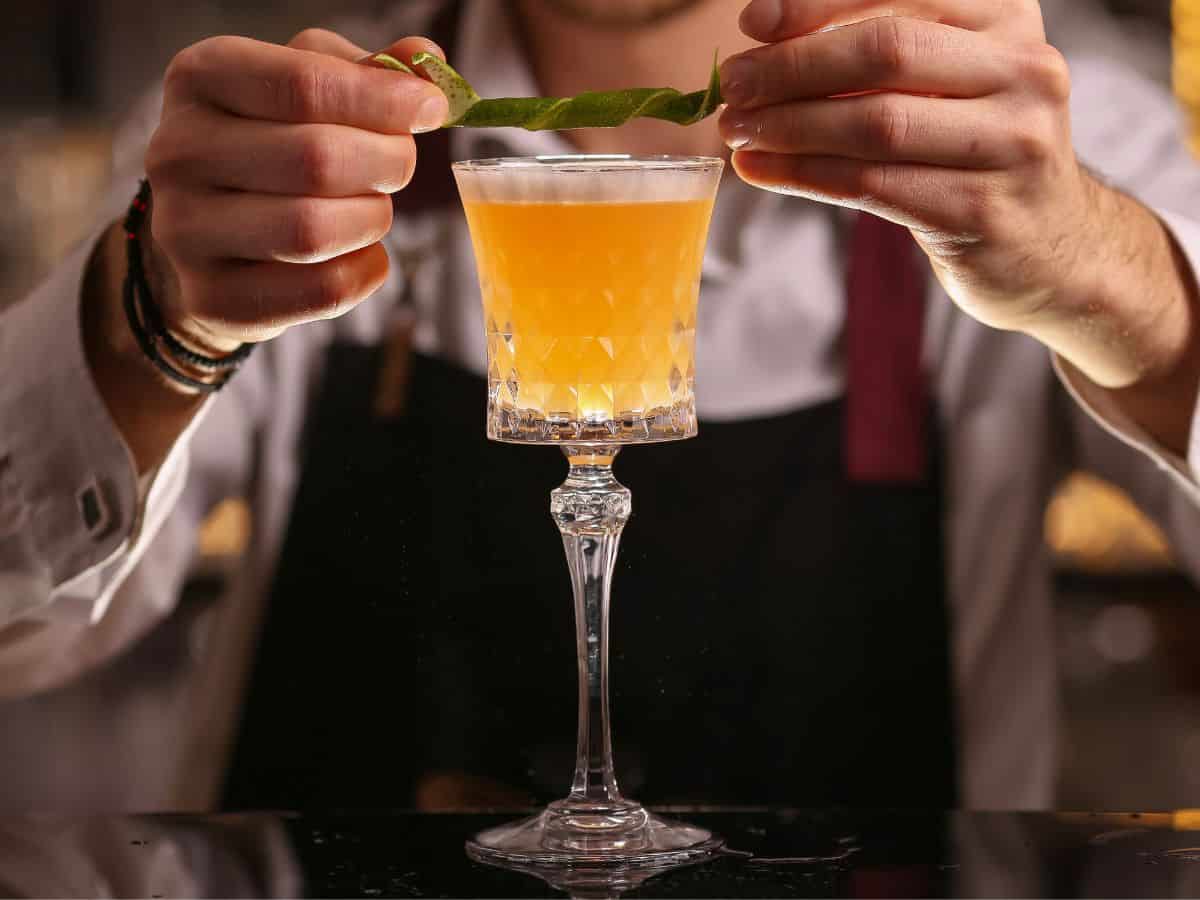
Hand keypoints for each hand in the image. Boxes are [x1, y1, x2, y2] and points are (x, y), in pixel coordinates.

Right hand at [144, 29, 448, 351]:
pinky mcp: (215, 297)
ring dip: (373, 218)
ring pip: (316, 231)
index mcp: (201, 77)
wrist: (205, 232)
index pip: (303, 83)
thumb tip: (429, 63)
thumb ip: (368, 70)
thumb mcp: (307, 88)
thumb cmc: (269, 142)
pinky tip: (360, 251)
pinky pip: (323, 289)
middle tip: (401, 163)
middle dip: (386, 161)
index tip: (431, 107)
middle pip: (317, 159)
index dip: (383, 98)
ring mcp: (185, 231)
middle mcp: (178, 151)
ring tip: (374, 206)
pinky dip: (364, 270)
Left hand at [719, 0, 1083, 331]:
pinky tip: (761, 170)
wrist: (1046, 243)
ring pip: (874, 124)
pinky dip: (804, 175)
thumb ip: (878, 48)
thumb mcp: (946, 78)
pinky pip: (871, 186)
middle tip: (733, 86)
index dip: (818, 3)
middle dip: (792, 67)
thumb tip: (766, 34)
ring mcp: (1010, 145)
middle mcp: (1023, 71)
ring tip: (736, 130)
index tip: (752, 21)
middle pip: (885, 53)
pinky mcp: (981, 211)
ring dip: (789, 126)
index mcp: (1008, 18)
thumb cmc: (971, 147)